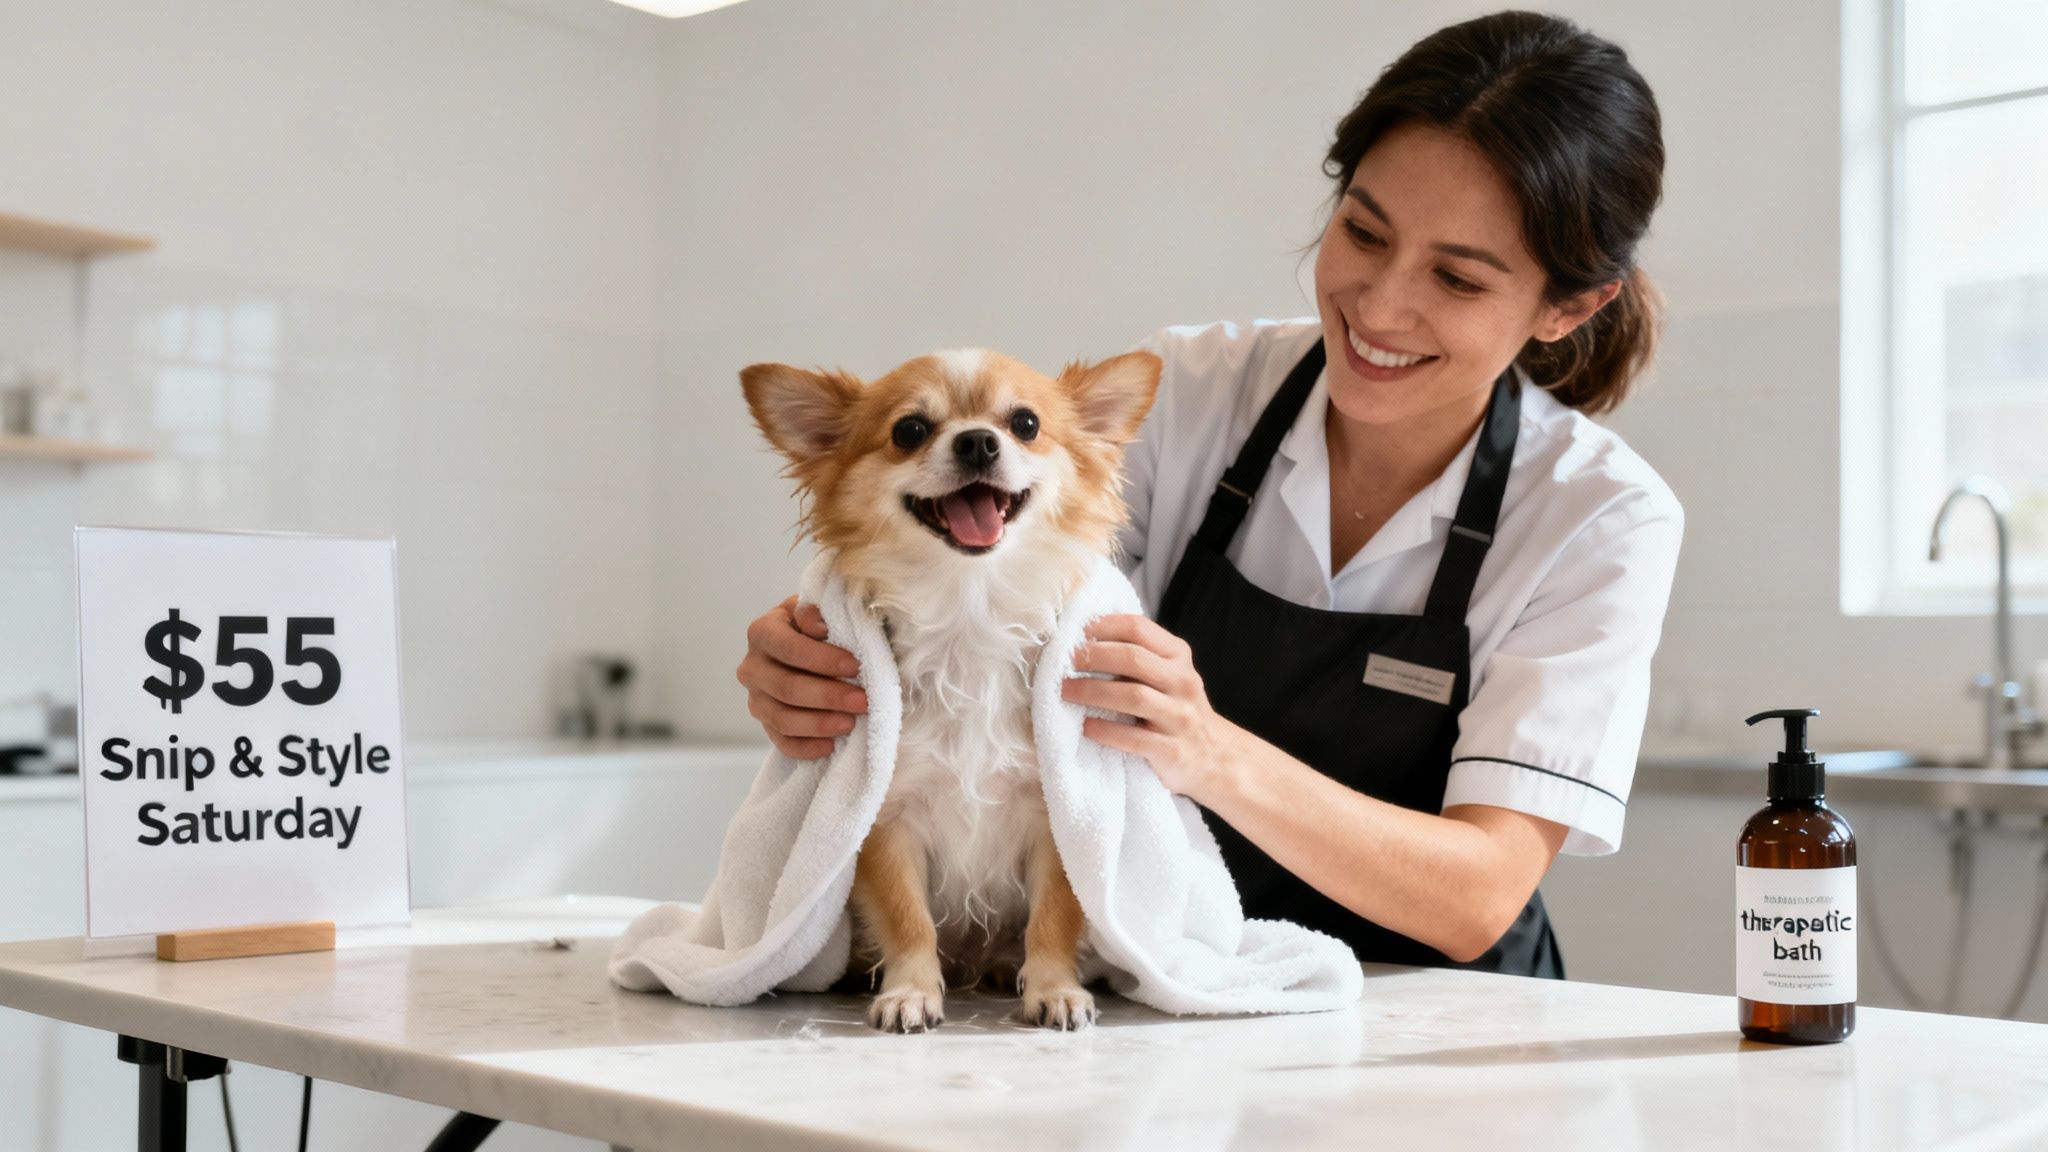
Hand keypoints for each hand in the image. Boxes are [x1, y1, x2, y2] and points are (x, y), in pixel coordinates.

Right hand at [736, 595, 867, 759]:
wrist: (812, 647)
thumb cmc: (823, 625)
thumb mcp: (822, 609)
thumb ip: (820, 611)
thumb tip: (818, 625)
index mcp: (763, 631)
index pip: (789, 648)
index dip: (823, 659)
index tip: (856, 666)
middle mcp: (752, 666)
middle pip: (786, 687)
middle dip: (828, 696)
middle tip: (863, 701)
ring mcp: (756, 698)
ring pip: (782, 719)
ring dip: (819, 724)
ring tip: (851, 723)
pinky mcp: (766, 724)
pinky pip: (782, 742)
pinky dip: (806, 747)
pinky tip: (831, 745)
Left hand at [1060, 614, 1241, 802]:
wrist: (1213, 755)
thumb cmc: (1175, 707)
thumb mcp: (1168, 673)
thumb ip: (1137, 654)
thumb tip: (1082, 638)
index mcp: (1178, 656)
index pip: (1138, 628)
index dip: (1102, 626)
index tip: (1074, 632)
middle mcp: (1182, 682)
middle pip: (1133, 659)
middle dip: (1093, 656)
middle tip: (1064, 661)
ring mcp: (1179, 717)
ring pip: (1133, 696)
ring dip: (1092, 691)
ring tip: (1065, 691)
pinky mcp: (1171, 750)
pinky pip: (1134, 738)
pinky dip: (1106, 731)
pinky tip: (1086, 726)